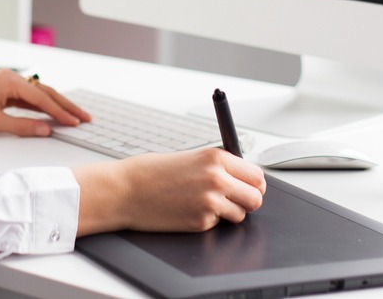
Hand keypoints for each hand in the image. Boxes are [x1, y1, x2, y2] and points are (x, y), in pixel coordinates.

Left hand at [0, 69, 90, 136]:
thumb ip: (23, 126)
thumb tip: (46, 129)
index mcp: (9, 81)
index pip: (42, 97)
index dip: (61, 111)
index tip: (76, 121)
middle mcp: (10, 78)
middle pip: (45, 92)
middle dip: (65, 105)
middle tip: (84, 116)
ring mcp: (7, 84)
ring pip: (38, 95)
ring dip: (55, 105)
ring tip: (73, 116)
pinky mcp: (3, 91)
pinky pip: (28, 98)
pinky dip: (41, 107)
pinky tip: (51, 114)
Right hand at [73, 147, 266, 234]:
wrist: (126, 189)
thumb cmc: (152, 172)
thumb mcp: (191, 158)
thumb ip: (218, 166)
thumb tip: (241, 178)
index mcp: (216, 157)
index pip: (256, 175)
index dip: (254, 184)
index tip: (249, 188)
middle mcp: (217, 178)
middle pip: (256, 198)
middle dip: (248, 201)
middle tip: (234, 200)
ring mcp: (210, 202)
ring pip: (241, 215)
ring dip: (229, 213)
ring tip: (206, 204)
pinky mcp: (201, 222)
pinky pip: (218, 224)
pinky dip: (208, 221)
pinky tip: (189, 210)